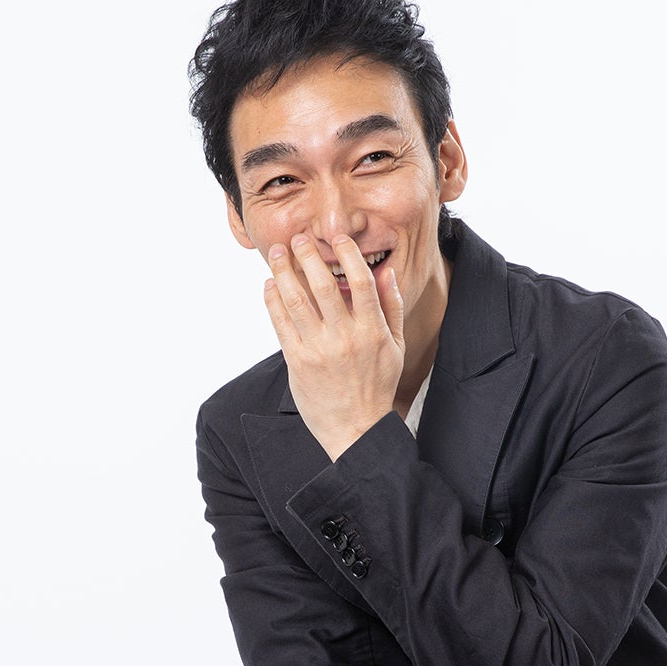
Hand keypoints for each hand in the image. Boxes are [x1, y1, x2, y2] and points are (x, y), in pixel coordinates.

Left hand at [263, 233, 404, 459]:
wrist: (356, 428)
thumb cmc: (377, 385)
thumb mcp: (396, 346)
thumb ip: (391, 307)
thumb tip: (386, 273)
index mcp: (372, 330)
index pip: (360, 281)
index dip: (347, 254)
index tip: (337, 237)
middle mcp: (345, 337)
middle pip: (323, 285)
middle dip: (308, 256)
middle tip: (298, 238)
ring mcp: (319, 350)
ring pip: (297, 301)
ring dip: (284, 272)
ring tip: (277, 254)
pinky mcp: (297, 362)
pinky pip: (281, 324)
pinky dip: (273, 300)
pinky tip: (270, 285)